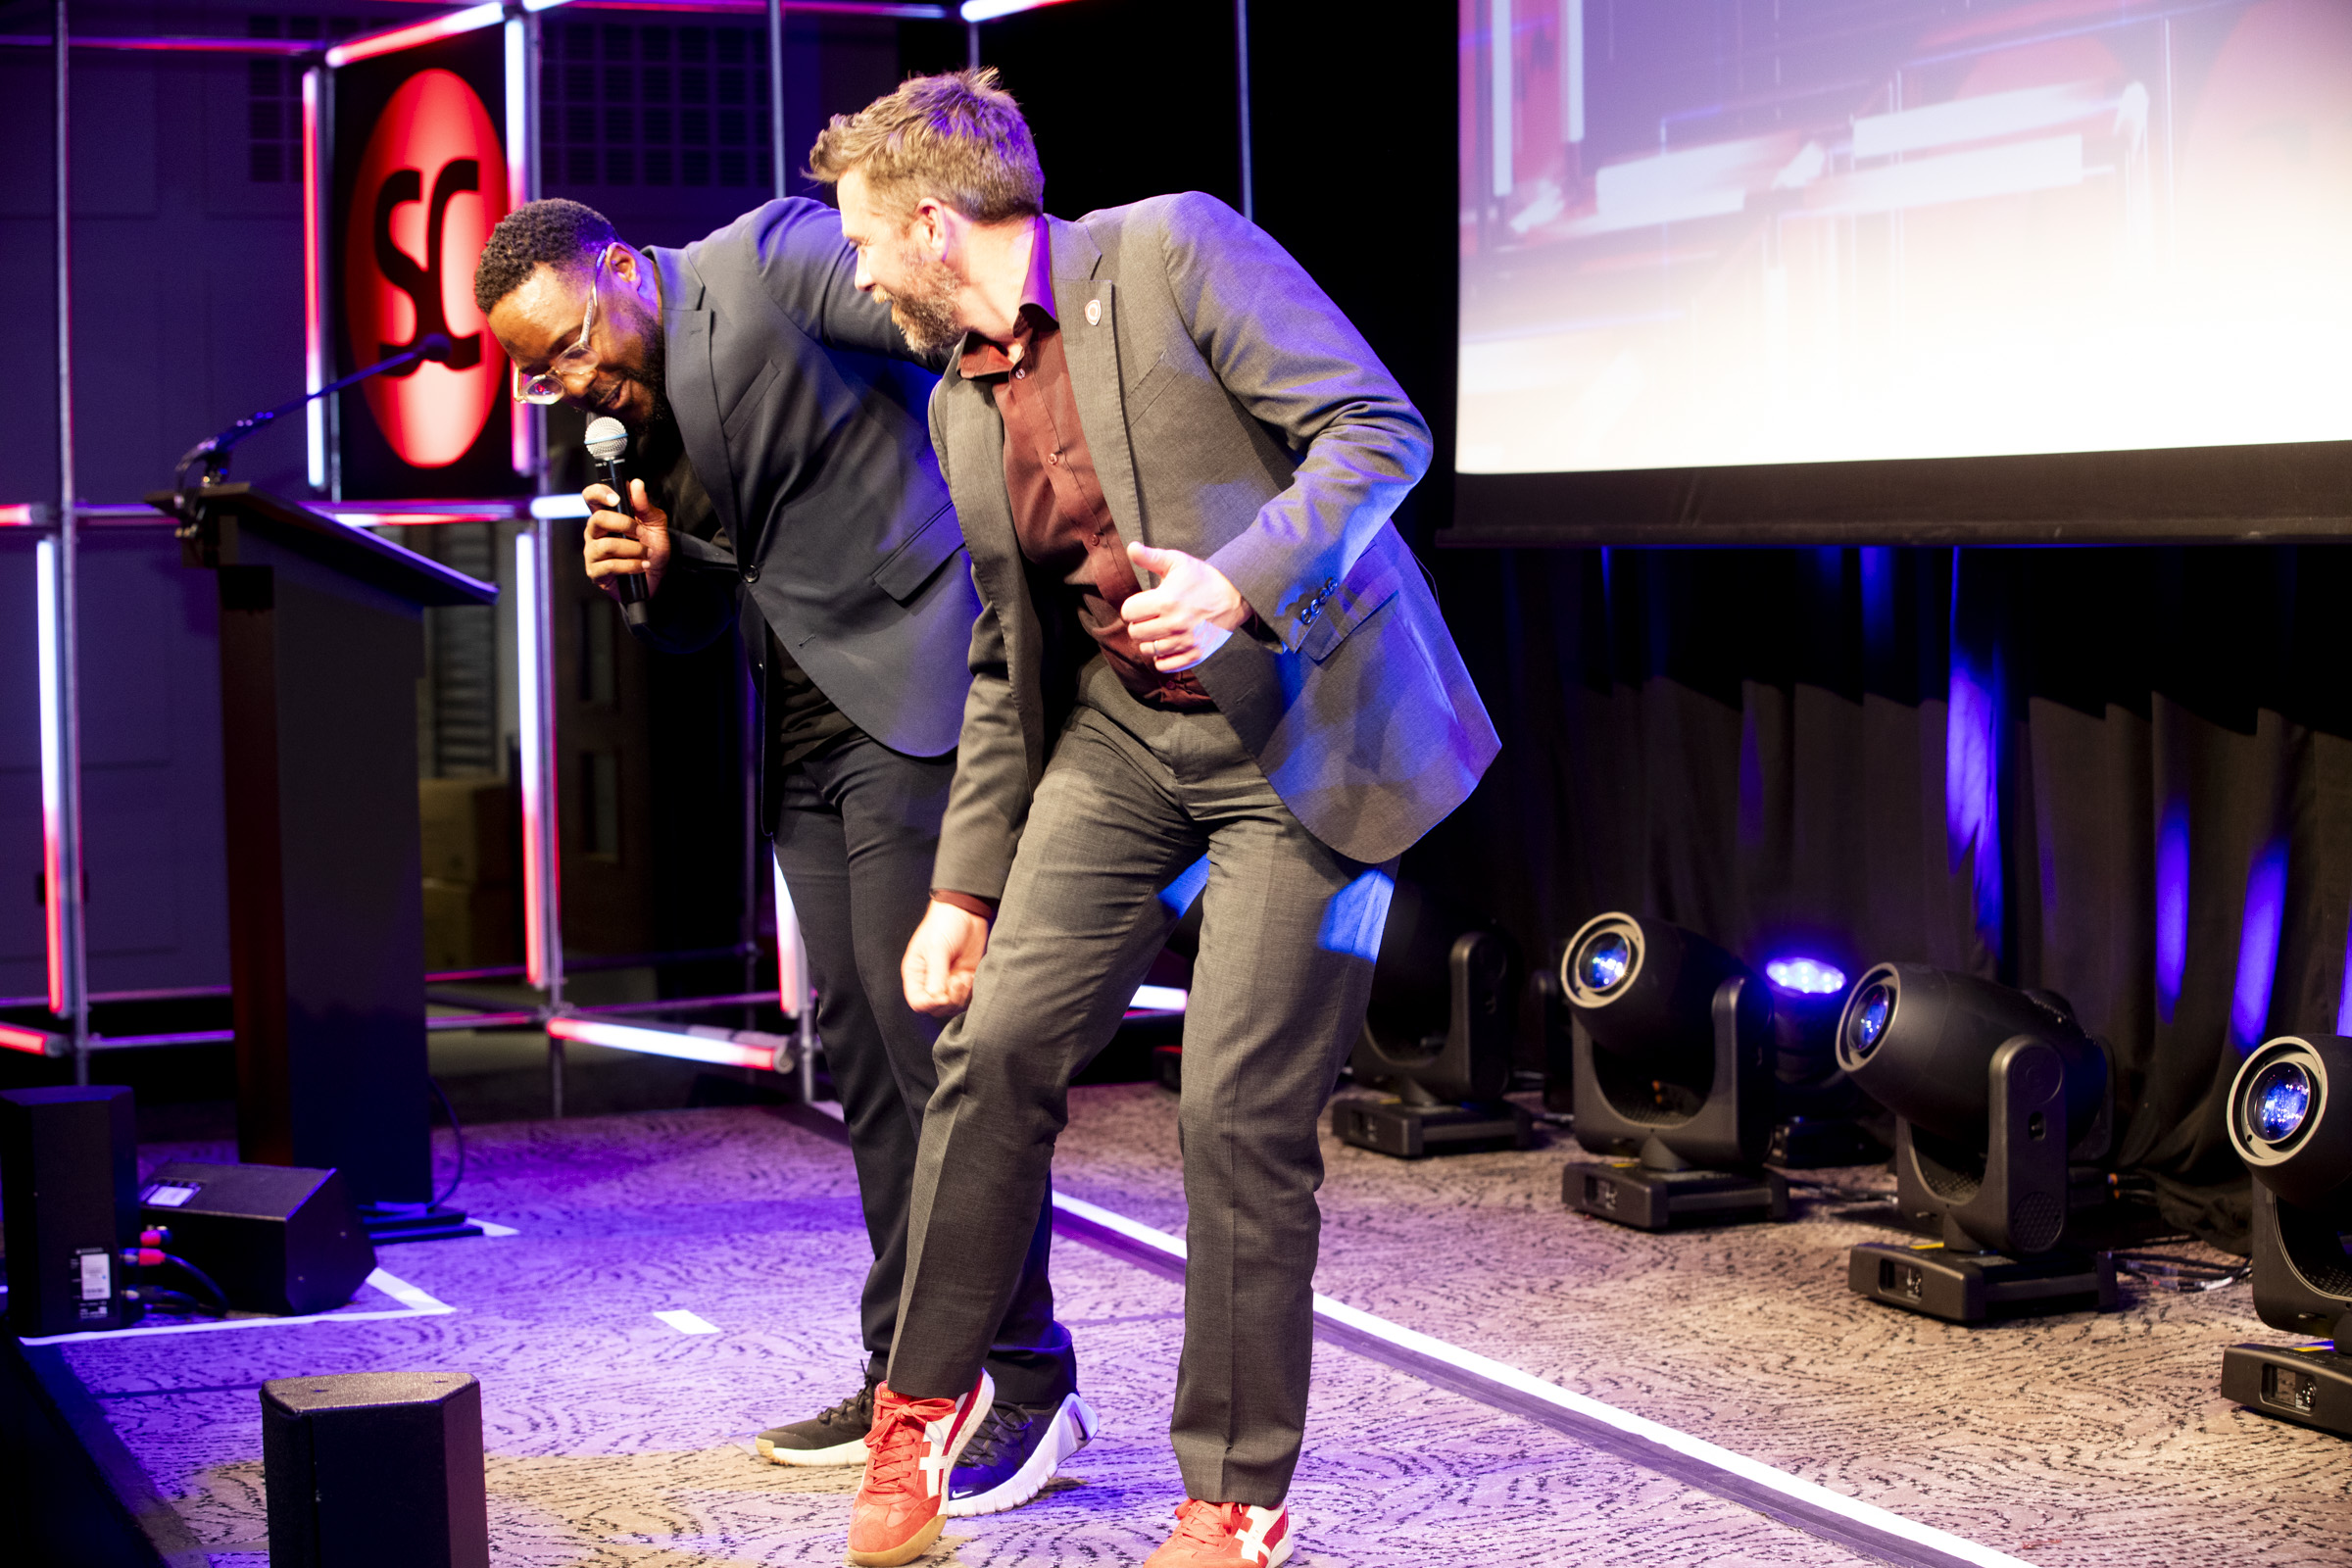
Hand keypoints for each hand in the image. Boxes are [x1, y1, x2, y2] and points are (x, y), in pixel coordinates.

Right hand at [583, 478, 668, 597]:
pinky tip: (641, 566)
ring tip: (645, 553)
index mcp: (606, 516)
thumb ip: (645, 505)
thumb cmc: (651, 549)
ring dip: (633, 549)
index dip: (599, 493)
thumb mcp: (655, 524)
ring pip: (607, 545)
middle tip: (640, 533)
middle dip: (625, 525)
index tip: (617, 499)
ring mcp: (592, 552)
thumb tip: (636, 484)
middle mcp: (594, 532)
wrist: (655, 577)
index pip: (590, 497)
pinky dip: (632, 565)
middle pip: (598, 519)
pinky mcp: (596, 572)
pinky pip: (610, 565)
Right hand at [902, 898, 990, 1017]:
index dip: (930, 1004)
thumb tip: (937, 998)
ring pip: (953, 1006)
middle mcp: (930, 981)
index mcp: (916, 974)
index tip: (943, 995)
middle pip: (936, 1008)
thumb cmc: (944, 924)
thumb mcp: (937, 948)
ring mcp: (948, 981)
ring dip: (961, 996)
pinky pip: (967, 998)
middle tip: (956, 980)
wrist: (966, 912)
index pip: (918, 1002)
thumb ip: (936, 974)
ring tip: (964, 977)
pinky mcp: (964, 979)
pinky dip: (971, 992)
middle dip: (949, 1000)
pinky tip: (971, 976)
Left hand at [1121, 542, 1249, 672]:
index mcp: (1166, 600)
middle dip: (1139, 623)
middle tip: (1151, 616)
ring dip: (1149, 640)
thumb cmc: (1203, 578)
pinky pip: (1165, 665)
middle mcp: (1175, 624)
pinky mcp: (1195, 654)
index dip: (1132, 606)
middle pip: (1135, 633)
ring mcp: (1186, 642)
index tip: (1143, 603)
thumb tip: (1130, 547)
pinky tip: (1167, 644)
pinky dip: (1162, 657)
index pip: (1128, 612)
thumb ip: (1150, 557)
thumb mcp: (1177, 562)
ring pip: (1148, 650)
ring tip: (1159, 629)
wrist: (1236, 595)